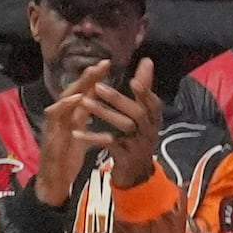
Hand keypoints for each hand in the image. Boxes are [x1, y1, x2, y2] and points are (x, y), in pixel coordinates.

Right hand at [30, 63, 113, 205]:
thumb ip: (86, 120)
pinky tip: (76, 98)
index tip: (107, 65)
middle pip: (72, 91)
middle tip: (102, 63)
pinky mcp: (50, 136)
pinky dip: (65, 106)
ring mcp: (54, 125)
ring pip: (63, 100)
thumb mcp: (81, 137)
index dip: (93, 80)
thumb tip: (99, 105)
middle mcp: (61, 117)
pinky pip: (56, 119)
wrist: (53, 184)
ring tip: (91, 74)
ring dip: (77, 86)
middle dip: (87, 77)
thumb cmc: (66, 160)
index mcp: (70, 117)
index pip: (82, 94)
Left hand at [90, 59, 162, 190]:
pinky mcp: (125, 156)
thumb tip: (147, 60)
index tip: (132, 80)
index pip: (153, 102)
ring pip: (123, 126)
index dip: (145, 91)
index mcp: (154, 117)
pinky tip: (77, 131)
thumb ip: (144, 87)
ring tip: (86, 102)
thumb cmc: (138, 135)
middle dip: (118, 98)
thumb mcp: (144, 113)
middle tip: (98, 86)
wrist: (136, 172)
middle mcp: (150, 129)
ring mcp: (139, 144)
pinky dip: (93, 137)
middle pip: (137, 112)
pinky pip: (109, 144)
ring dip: (104, 113)